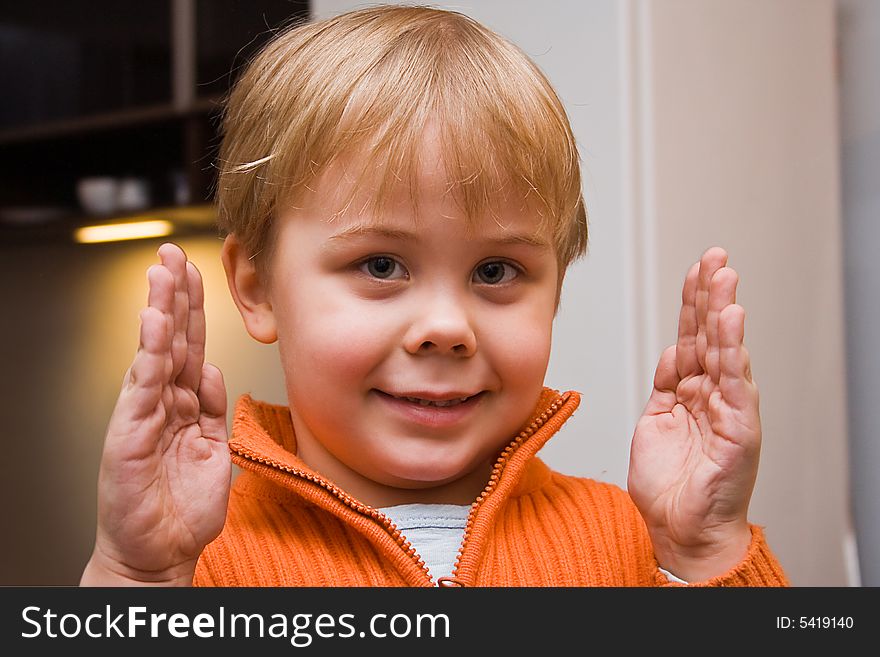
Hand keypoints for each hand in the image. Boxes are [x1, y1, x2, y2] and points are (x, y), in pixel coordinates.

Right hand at [81, 243, 229, 585]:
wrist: (160, 550)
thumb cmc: (182, 506)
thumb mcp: (213, 448)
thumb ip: (212, 408)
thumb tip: (213, 370)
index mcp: (182, 404)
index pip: (190, 346)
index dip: (194, 310)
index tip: (197, 272)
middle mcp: (161, 402)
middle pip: (172, 339)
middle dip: (174, 295)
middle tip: (174, 254)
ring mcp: (144, 413)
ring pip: (156, 352)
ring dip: (161, 310)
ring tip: (163, 272)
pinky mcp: (130, 430)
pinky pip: (145, 383)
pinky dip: (152, 351)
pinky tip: (156, 322)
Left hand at [628, 247, 758, 581]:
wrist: (680, 529)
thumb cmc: (670, 485)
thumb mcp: (656, 423)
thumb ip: (666, 387)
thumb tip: (672, 354)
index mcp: (690, 392)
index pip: (692, 337)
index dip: (692, 303)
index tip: (695, 270)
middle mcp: (713, 395)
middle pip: (710, 335)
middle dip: (710, 295)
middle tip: (714, 257)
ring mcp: (728, 410)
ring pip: (725, 350)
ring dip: (723, 311)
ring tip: (724, 276)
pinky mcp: (738, 428)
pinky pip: (734, 383)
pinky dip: (733, 350)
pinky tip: (732, 321)